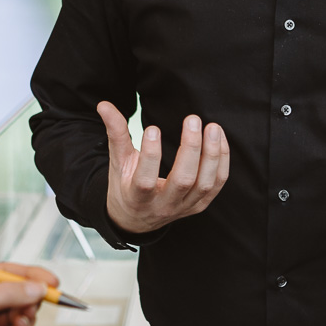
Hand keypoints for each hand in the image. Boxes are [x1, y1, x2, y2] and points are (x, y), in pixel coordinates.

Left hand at [0, 262, 57, 325]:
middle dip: (28, 300)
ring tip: (20, 324)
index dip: (28, 275)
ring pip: (17, 317)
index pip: (4, 274)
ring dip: (24, 320)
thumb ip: (3, 295)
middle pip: (15, 295)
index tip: (49, 281)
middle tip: (33, 305)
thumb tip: (32, 287)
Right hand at [98, 102, 228, 235]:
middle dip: (190, 149)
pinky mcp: (199, 205)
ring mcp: (184, 208)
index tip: (153, 128)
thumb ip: (115, 134)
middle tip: (192, 119)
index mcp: (138, 198)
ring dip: (212, 155)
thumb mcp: (117, 163)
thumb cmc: (126, 187)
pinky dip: (221, 162)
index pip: (145, 180)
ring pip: (204, 184)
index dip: (150, 155)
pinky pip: (216, 185)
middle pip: (183, 181)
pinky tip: (219, 139)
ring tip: (212, 127)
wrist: (136, 220)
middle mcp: (163, 206)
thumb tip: (104, 105)